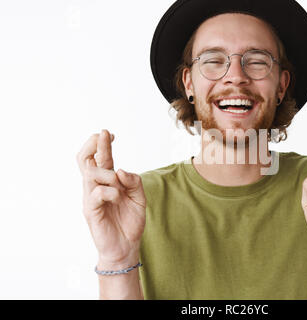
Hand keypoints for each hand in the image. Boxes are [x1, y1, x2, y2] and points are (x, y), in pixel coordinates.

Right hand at [76, 129, 145, 267]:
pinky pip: (97, 193)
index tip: (110, 133)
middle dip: (93, 144)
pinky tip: (118, 197)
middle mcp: (96, 187)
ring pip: (90, 173)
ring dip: (106, 172)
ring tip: (118, 182)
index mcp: (107, 182)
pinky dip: (110, 191)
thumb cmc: (130, 221)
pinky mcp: (91, 211)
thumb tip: (121, 171)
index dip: (102, 144)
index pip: (100, 158)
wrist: (126, 246)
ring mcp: (91, 198)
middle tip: (103, 134)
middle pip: (84, 160)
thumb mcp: (139, 198)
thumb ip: (134, 182)